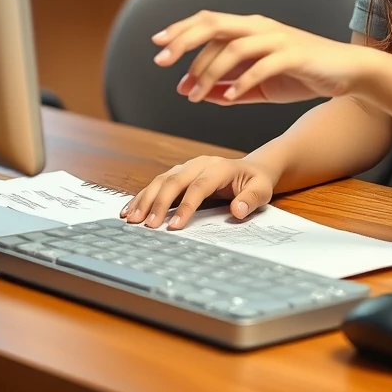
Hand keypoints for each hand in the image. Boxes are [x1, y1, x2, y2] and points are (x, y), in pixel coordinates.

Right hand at [119, 155, 278, 228]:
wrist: (251, 169)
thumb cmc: (255, 182)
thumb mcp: (262, 190)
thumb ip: (251, 199)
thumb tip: (237, 210)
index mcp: (219, 167)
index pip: (199, 186)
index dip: (186, 206)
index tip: (174, 227)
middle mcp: (199, 164)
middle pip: (175, 180)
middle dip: (159, 203)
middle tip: (146, 225)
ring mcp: (187, 167)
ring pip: (162, 180)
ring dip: (145, 199)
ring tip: (131, 219)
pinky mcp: (179, 174)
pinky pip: (158, 183)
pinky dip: (143, 196)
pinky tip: (130, 209)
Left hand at [152, 11, 370, 104]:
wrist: (346, 73)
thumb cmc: (302, 74)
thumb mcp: (259, 84)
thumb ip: (229, 87)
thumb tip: (194, 93)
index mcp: (250, 28)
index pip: (208, 22)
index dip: (181, 30)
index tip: (157, 45)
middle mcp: (260, 28)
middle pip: (214, 25)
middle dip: (184, 42)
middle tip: (163, 63)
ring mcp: (278, 39)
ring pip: (234, 48)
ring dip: (210, 73)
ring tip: (196, 95)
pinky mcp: (294, 55)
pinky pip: (262, 66)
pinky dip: (242, 82)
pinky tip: (227, 98)